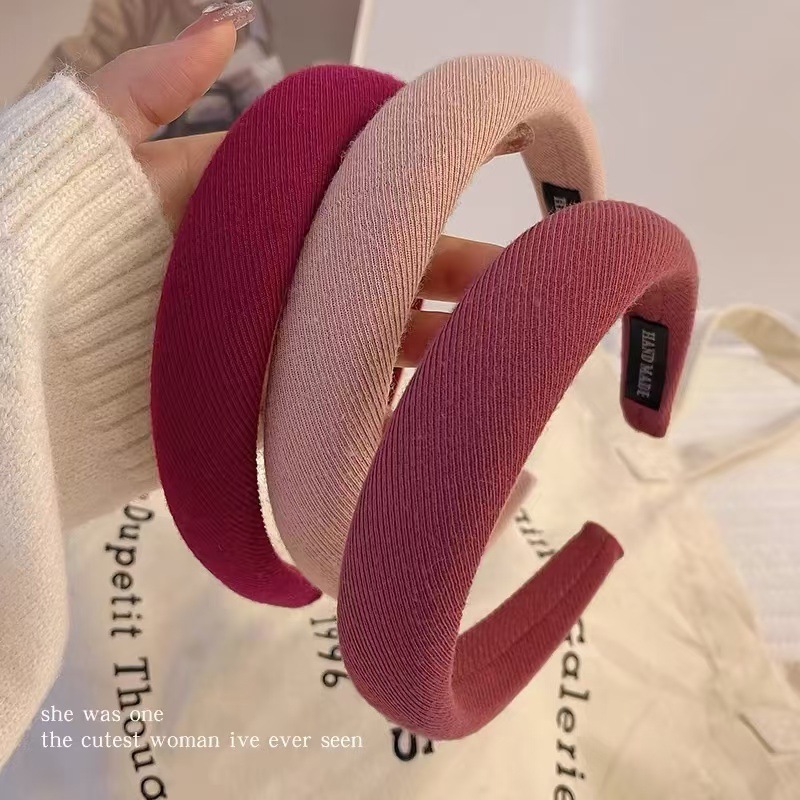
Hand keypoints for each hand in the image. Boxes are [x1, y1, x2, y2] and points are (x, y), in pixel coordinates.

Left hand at [83, 11, 502, 367]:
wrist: (24, 363)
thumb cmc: (53, 246)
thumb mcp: (91, 148)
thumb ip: (153, 87)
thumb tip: (223, 22)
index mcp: (242, 213)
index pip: (340, 193)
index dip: (400, 188)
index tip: (457, 185)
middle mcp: (267, 276)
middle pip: (368, 267)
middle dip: (440, 269)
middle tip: (507, 276)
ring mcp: (270, 341)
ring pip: (365, 334)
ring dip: (430, 336)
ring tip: (492, 340)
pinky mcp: (264, 400)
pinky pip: (335, 396)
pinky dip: (384, 397)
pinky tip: (434, 397)